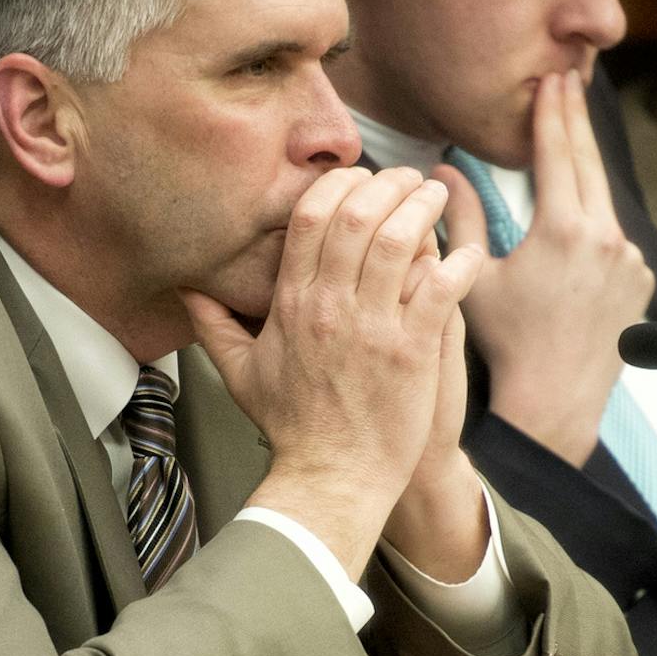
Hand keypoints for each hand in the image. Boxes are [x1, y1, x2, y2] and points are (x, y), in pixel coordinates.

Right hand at [184, 167, 482, 577]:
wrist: (331, 478)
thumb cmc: (293, 429)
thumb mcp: (239, 373)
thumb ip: (213, 325)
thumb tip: (187, 292)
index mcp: (292, 304)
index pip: (311, 219)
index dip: (339, 185)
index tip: (361, 179)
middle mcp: (330, 308)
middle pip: (356, 217)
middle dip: (387, 184)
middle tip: (408, 177)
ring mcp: (371, 328)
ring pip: (398, 241)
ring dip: (422, 209)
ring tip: (436, 196)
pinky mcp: (410, 352)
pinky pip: (439, 289)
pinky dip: (457, 264)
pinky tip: (469, 253)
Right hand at [436, 71, 653, 465]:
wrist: (554, 400)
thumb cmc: (506, 343)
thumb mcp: (473, 276)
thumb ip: (462, 218)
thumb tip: (444, 172)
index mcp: (564, 229)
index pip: (558, 152)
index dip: (552, 112)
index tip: (551, 79)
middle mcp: (607, 238)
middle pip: (590, 163)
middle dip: (576, 121)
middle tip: (568, 82)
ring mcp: (630, 260)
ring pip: (603, 202)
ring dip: (584, 176)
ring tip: (569, 144)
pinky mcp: (641, 281)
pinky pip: (615, 240)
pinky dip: (596, 225)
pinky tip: (578, 226)